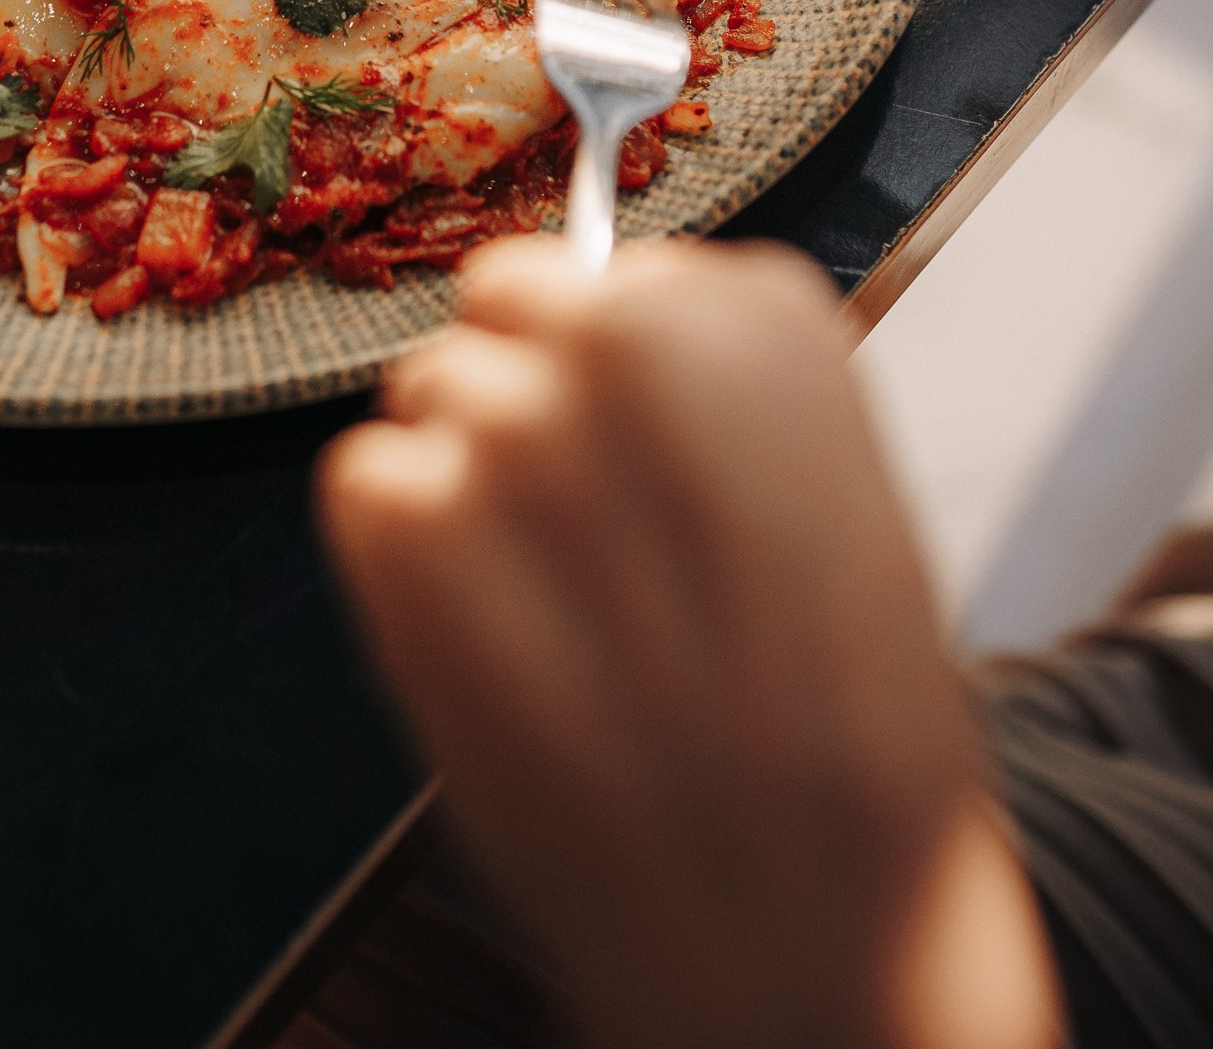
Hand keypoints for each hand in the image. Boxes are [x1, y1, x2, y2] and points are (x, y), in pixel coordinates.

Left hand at [318, 237, 1061, 1048]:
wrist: (810, 939)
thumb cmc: (845, 741)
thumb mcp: (840, 512)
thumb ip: (722, 397)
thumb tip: (605, 333)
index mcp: (760, 315)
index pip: (620, 272)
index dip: (626, 379)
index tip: (657, 462)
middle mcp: (626, 332)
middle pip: (507, 299)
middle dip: (530, 394)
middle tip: (585, 537)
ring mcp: (509, 420)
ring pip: (432, 390)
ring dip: (468, 483)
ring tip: (558, 617)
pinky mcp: (410, 520)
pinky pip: (367, 480)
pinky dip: (404, 559)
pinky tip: (493, 646)